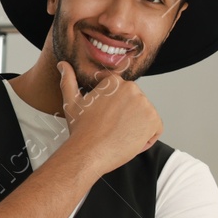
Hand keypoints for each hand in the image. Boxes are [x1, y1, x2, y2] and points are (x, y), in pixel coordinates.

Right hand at [56, 60, 162, 174]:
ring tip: (117, 135)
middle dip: (125, 117)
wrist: (89, 152)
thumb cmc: (81, 129)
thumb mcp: (71, 101)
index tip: (104, 118)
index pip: (122, 95)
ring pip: (144, 118)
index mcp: (115, 82)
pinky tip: (128, 141)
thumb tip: (63, 65)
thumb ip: (68, 80)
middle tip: (109, 129)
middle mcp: (133, 89)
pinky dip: (145, 138)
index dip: (113, 109)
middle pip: (134, 105)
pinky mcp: (154, 121)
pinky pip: (154, 130)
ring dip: (135, 127)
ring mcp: (145, 105)